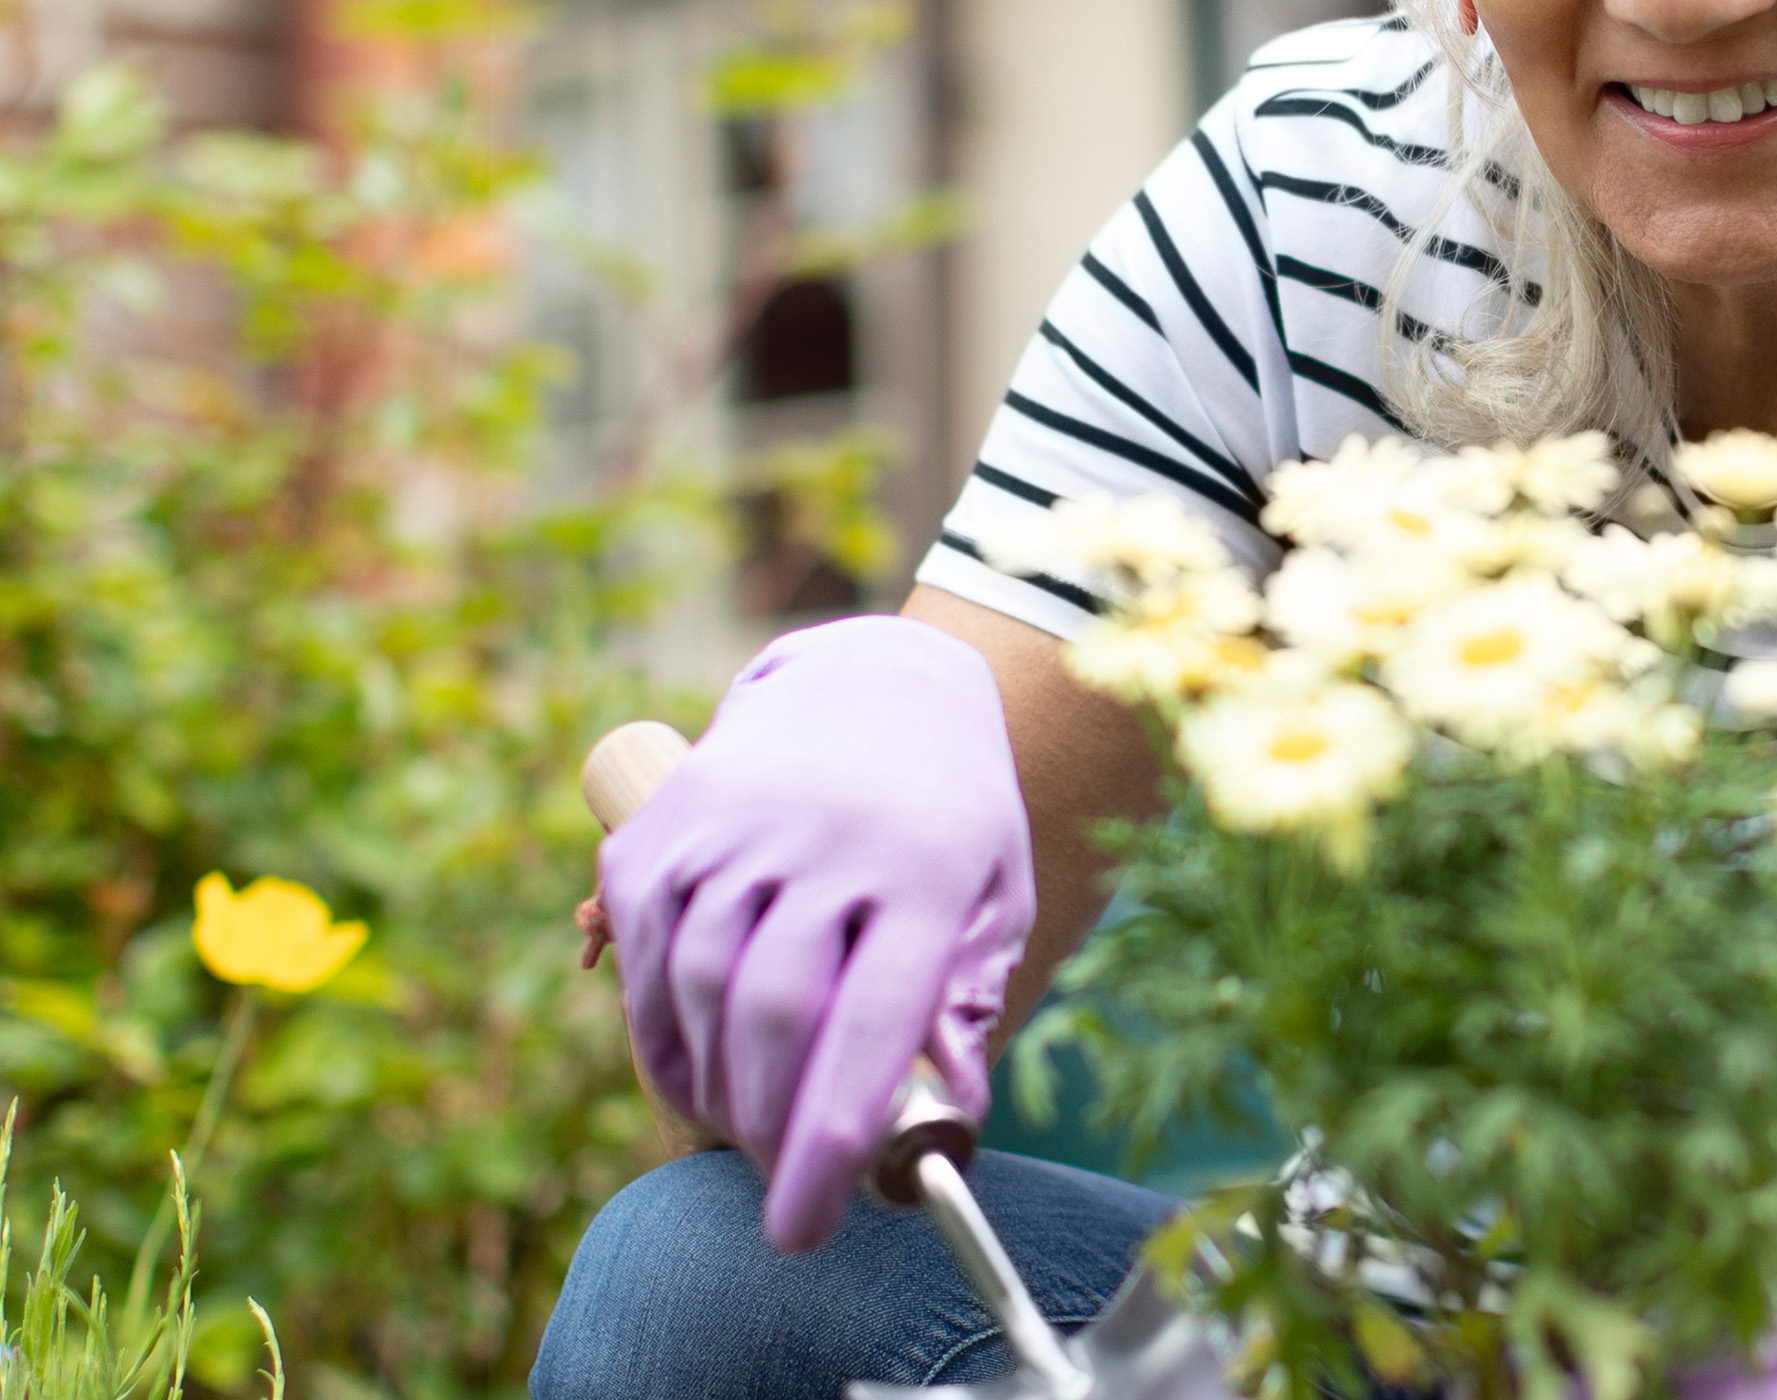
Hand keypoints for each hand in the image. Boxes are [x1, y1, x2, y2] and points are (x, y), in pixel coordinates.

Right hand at [597, 618, 1037, 1252]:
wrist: (872, 687)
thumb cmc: (948, 822)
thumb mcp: (997, 897)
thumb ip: (970, 1001)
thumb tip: (951, 1112)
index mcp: (927, 869)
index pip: (874, 1021)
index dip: (833, 1135)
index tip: (808, 1225)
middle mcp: (823, 842)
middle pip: (774, 1014)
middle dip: (767, 1129)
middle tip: (780, 1194)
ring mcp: (730, 830)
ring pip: (697, 991)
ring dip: (710, 1091)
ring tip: (745, 1138)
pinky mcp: (659, 832)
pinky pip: (641, 957)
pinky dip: (656, 1037)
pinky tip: (690, 1080)